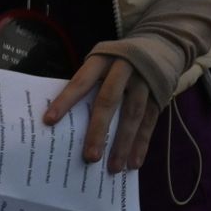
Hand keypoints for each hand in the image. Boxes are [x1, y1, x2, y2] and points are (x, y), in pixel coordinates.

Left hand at [43, 53, 159, 171]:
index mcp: (103, 58)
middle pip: (109, 100)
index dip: (66, 100)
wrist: (162, 42)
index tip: (49, 121)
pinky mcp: (160, 93)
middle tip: (89, 157)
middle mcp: (125, 68)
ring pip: (133, 114)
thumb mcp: (103, 60)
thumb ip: (89, 83)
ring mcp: (145, 81)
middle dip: (99, 129)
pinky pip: (151, 122)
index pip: (82, 80)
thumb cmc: (120, 59)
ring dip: (123, 143)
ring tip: (113, 168)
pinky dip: (142, 143)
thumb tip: (64, 121)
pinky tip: (134, 163)